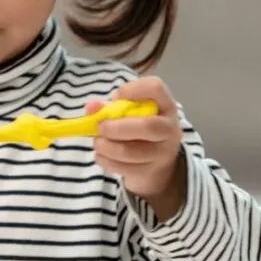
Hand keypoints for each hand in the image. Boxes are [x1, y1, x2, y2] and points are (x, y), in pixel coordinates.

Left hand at [86, 77, 185, 219]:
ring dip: (107, 147)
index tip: (115, 97)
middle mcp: (169, 128)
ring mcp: (163, 152)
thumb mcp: (128, 113)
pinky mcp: (151, 171)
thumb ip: (109, 107)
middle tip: (100, 126)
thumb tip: (91, 108)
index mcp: (165, 105)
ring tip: (98, 142)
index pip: (155, 88)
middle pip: (148, 126)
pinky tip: (101, 155)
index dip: (133, 89)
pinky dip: (106, 161)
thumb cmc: (138, 127)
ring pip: (132, 152)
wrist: (156, 162)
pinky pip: (125, 169)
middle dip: (117, 127)